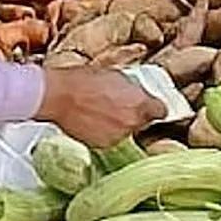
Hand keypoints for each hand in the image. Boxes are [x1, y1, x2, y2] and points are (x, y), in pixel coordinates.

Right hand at [40, 68, 164, 149]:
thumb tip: (137, 92)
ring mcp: (118, 136)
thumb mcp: (115, 75)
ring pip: (125, 131)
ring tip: (102, 111)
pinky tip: (93, 120)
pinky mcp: (102, 145)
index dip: (155, 108)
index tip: (152, 106)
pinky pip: (109, 138)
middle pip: (142, 122)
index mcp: (141, 104)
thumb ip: (132, 88)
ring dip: (119, 124)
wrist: (58, 96)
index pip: (162, 111)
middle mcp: (133, 123)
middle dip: (134, 115)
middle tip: (119, 105)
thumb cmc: (83, 81)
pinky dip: (104, 132)